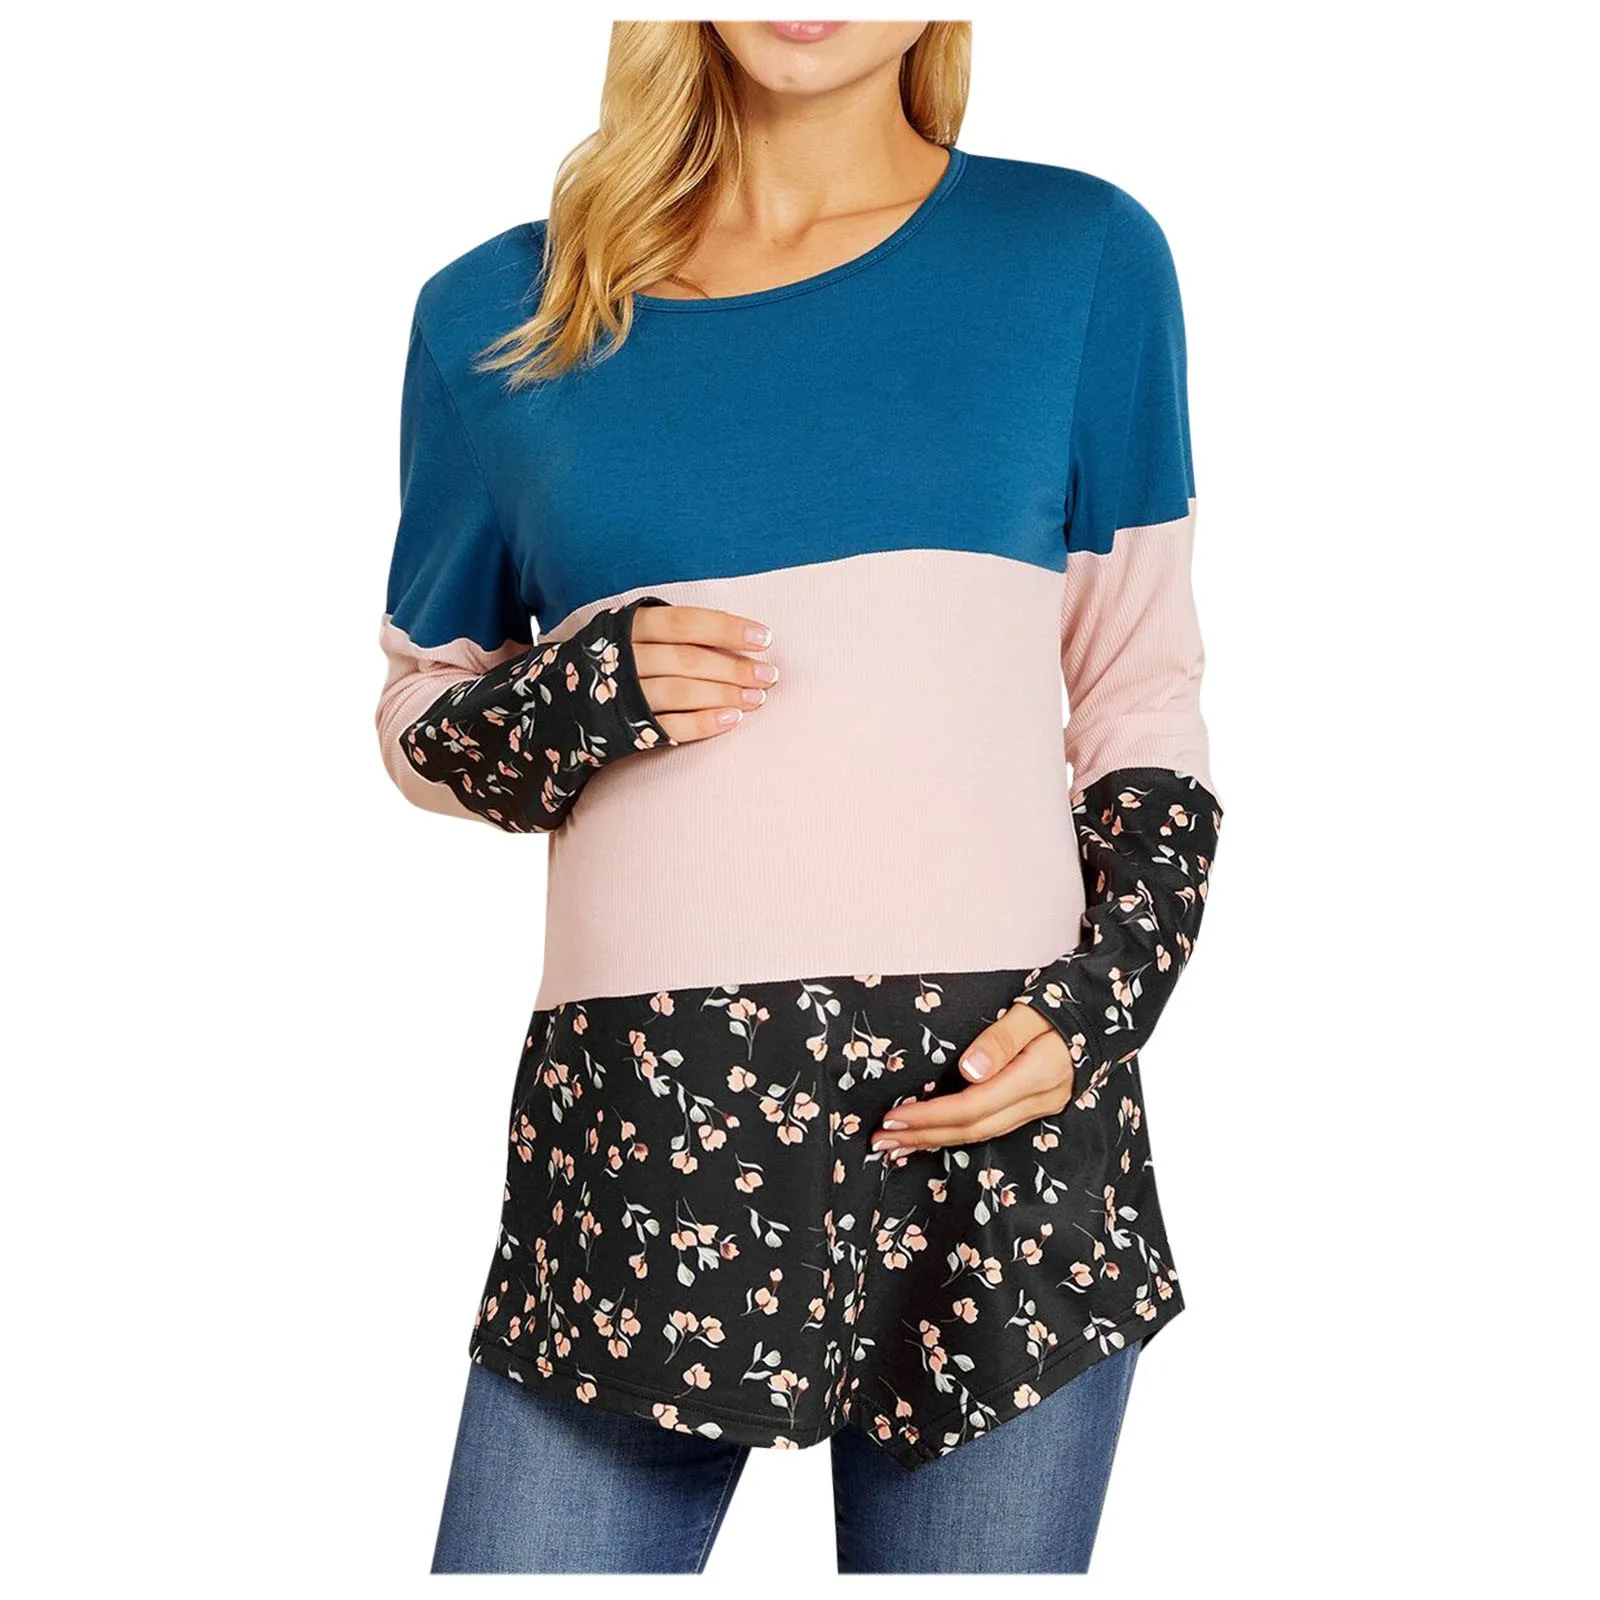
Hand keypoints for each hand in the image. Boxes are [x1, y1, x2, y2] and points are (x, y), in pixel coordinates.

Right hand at [631, 604, 777, 742]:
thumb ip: (676, 631)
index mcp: (628, 626)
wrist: (561, 702)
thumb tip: (742, 636)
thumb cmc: (617, 659)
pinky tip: (731, 721)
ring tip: (757, 699)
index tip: (764, 637)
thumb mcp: (634, 632)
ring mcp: (621, 695)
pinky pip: (667, 727)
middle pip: (686, 660)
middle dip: (733, 668)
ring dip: (723, 695)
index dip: (726, 628)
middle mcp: (622, 658)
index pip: (685, 622)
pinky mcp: (623, 728)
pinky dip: (702, 724)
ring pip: (678, 692)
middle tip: (769, 675)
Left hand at [870, 1002, 1075, 1158]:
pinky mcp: (1036, 1105)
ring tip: (899, 1145)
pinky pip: (992, 1126)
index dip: (930, 1116)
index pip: (972, 1107)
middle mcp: (1038, 1100)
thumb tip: (968, 1070)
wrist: (1104, 1012)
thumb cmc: (1065, 1004)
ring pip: (982, 1133)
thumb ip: (1001, 1040)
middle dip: (925, 1136)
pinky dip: (959, 1133)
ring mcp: (1039, 1107)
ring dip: (938, 1140)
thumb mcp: (1031, 1011)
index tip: (893, 1117)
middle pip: (973, 1128)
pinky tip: (936, 1135)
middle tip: (881, 1141)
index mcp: (1035, 1076)